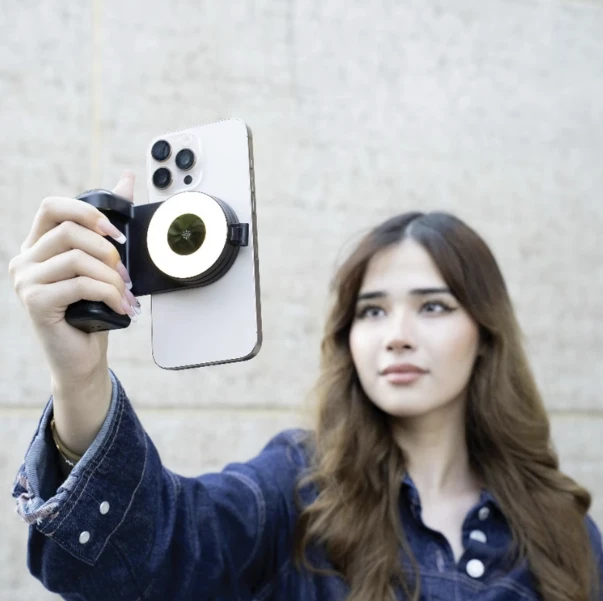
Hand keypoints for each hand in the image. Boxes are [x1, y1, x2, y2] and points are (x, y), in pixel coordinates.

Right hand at [8, 171, 138, 386]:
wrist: (82, 356)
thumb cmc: (92, 310)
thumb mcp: (103, 263)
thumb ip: (109, 223)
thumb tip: (126, 178)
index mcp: (39, 245)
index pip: (53, 207)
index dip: (88, 213)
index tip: (117, 235)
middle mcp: (25, 259)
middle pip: (69, 231)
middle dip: (108, 252)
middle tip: (126, 276)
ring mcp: (25, 280)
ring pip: (78, 258)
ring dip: (112, 277)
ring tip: (125, 295)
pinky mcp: (34, 301)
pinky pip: (80, 284)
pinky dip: (109, 294)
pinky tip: (121, 308)